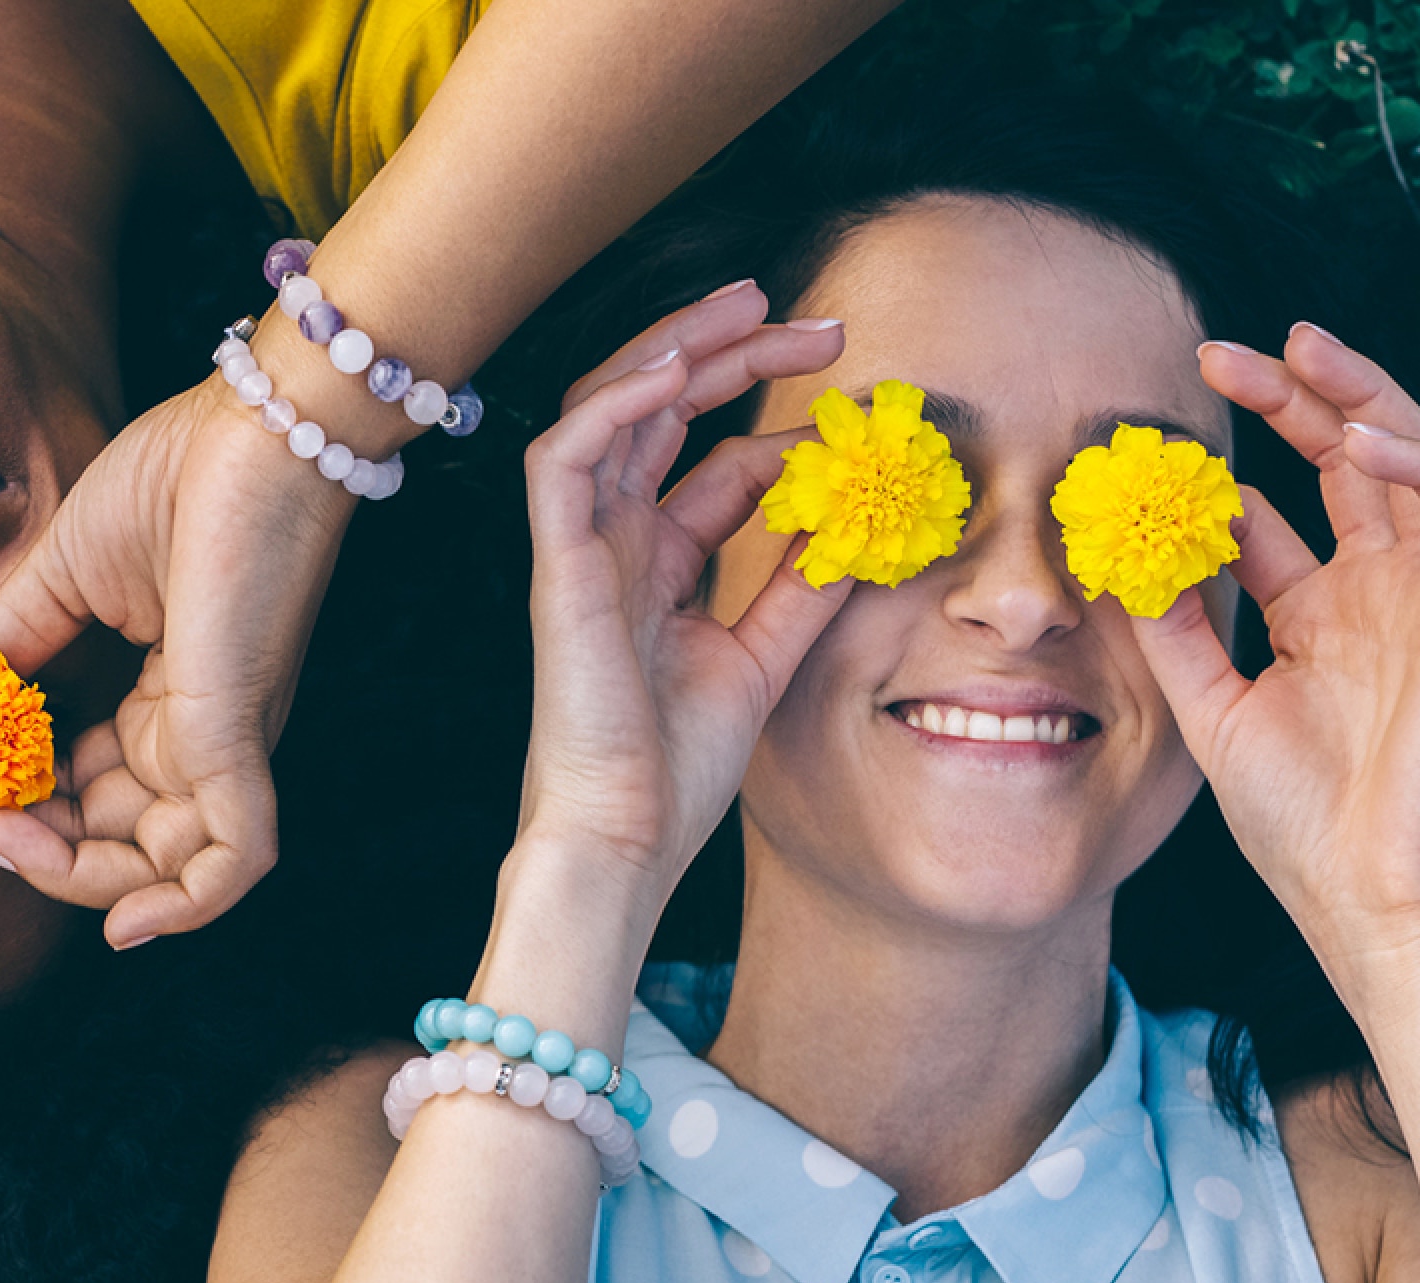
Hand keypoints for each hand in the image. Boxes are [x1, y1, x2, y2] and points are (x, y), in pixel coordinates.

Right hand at [0, 379, 354, 948]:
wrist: (252, 430)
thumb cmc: (171, 483)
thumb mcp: (59, 578)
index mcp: (165, 699)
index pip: (86, 788)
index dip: (13, 800)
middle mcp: (201, 734)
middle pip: (117, 840)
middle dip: (35, 850)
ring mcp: (225, 741)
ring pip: (162, 866)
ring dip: (74, 875)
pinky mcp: (241, 739)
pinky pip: (234, 862)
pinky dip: (182, 908)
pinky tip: (120, 925)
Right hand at [514, 288, 850, 899]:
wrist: (626, 839)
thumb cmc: (677, 769)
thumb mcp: (764, 658)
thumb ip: (801, 588)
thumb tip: (859, 523)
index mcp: (654, 563)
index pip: (716, 461)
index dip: (784, 426)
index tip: (862, 415)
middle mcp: (613, 541)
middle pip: (662, 410)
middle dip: (733, 351)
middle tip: (820, 322)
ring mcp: (580, 547)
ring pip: (607, 407)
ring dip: (673, 347)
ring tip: (748, 308)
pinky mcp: (557, 565)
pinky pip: (565, 456)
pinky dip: (617, 405)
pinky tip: (676, 372)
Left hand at [1131, 325, 1419, 956]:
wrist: (1367, 896)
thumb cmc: (1300, 821)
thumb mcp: (1210, 709)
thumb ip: (1172, 632)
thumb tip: (1117, 558)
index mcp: (1322, 611)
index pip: (1281, 506)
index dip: (1230, 460)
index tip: (1162, 423)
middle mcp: (1381, 589)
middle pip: (1345, 461)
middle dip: (1293, 397)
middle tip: (1222, 351)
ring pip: (1416, 460)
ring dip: (1365, 397)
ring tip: (1303, 347)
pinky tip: (1361, 440)